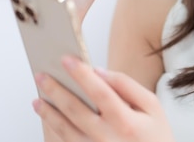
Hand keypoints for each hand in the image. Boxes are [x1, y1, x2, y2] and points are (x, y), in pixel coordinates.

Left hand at [33, 57, 174, 141]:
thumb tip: (100, 73)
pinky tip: (47, 118)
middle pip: (75, 110)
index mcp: (126, 121)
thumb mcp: (152, 107)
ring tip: (38, 98)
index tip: (67, 59)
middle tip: (42, 75)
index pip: (100, 92)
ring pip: (64, 129)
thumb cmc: (154, 135)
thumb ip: (127, 86)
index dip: (82, 75)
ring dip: (48, 112)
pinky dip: (52, 129)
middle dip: (56, 90)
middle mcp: (107, 137)